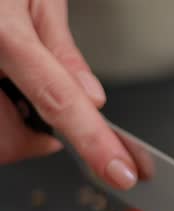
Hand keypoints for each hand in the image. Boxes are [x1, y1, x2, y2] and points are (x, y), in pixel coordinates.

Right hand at [0, 0, 137, 188]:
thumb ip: (61, 51)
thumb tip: (91, 98)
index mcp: (1, 32)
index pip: (58, 100)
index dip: (94, 142)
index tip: (120, 173)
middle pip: (10, 138)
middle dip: (32, 138)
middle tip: (41, 114)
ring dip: (7, 128)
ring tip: (7, 86)